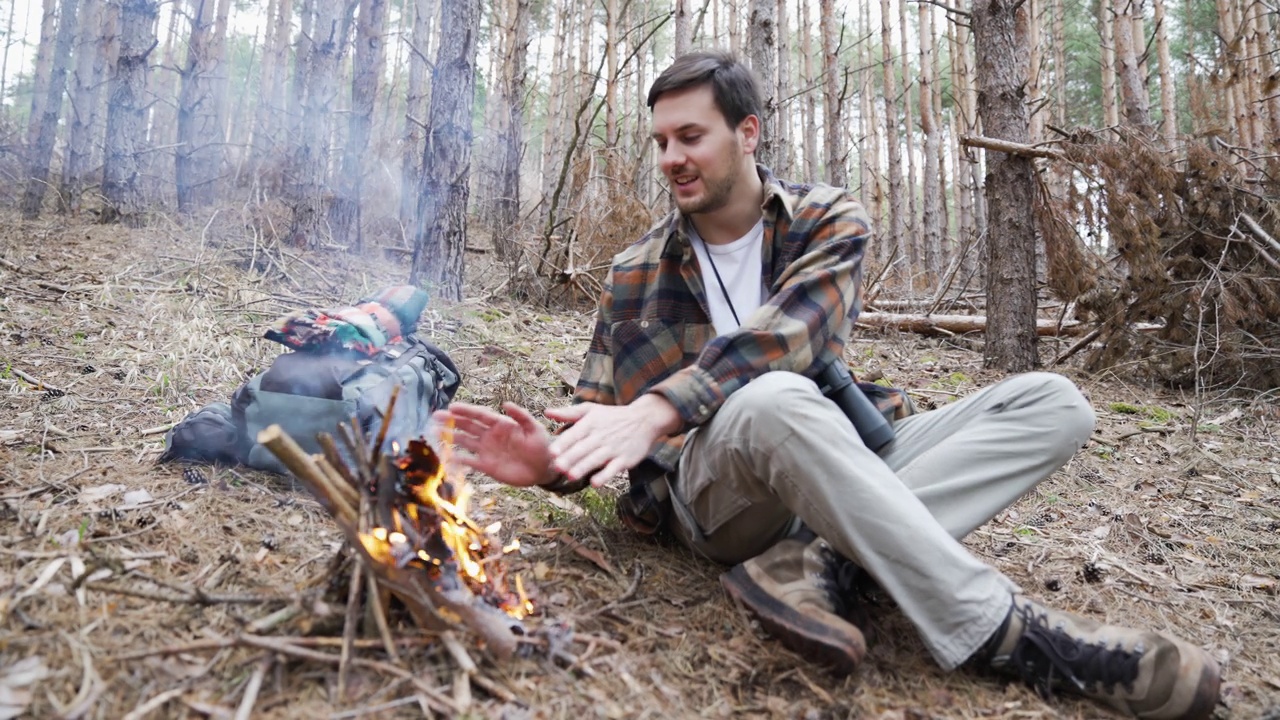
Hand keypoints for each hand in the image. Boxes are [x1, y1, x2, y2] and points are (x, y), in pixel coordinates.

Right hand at [434, 402, 556, 486]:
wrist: (544, 469)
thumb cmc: (541, 446)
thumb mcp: (534, 429)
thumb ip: (521, 416)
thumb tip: (506, 403)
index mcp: (501, 424)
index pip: (480, 415)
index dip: (466, 411)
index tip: (451, 407)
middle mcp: (491, 435)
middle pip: (468, 426)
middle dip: (451, 421)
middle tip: (435, 416)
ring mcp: (487, 450)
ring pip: (465, 442)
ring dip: (450, 437)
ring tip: (434, 433)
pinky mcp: (487, 466)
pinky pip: (470, 461)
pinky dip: (458, 460)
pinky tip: (446, 457)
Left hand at [545, 394, 680, 486]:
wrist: (644, 420)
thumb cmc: (612, 416)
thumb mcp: (591, 410)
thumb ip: (568, 413)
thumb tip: (546, 413)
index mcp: (591, 423)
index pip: (575, 434)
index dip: (563, 443)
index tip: (552, 452)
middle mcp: (601, 436)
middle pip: (583, 448)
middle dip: (570, 458)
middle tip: (557, 468)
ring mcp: (613, 448)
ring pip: (596, 459)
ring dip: (584, 468)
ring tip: (570, 476)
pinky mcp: (625, 459)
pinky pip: (613, 469)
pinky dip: (605, 476)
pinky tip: (595, 483)